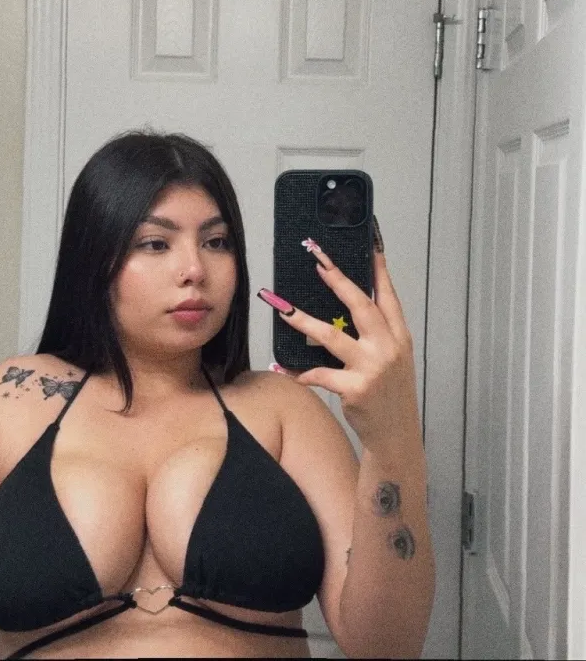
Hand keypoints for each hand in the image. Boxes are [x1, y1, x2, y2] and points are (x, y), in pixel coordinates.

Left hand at [266, 244, 418, 452]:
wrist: (397, 436)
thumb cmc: (391, 395)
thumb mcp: (394, 359)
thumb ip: (377, 334)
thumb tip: (349, 307)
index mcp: (399, 337)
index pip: (388, 296)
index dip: (378, 270)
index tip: (370, 246)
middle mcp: (388, 348)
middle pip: (360, 305)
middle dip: (338, 279)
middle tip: (318, 261)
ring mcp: (372, 367)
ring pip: (331, 336)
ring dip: (303, 321)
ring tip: (282, 309)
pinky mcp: (355, 388)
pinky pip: (319, 374)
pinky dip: (298, 371)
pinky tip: (282, 368)